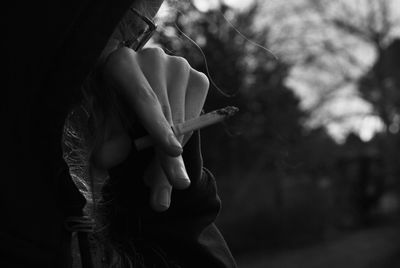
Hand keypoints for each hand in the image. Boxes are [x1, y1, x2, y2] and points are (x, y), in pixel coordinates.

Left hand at [104, 46, 208, 210]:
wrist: (135, 85)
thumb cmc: (114, 102)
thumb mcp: (104, 121)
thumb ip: (106, 139)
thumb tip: (105, 160)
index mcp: (122, 64)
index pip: (144, 100)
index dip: (158, 127)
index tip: (173, 151)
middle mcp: (154, 58)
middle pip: (168, 116)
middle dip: (167, 160)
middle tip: (161, 200)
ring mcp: (179, 66)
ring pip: (184, 121)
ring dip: (173, 155)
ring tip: (152, 177)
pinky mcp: (197, 77)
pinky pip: (197, 118)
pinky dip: (184, 139)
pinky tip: (168, 143)